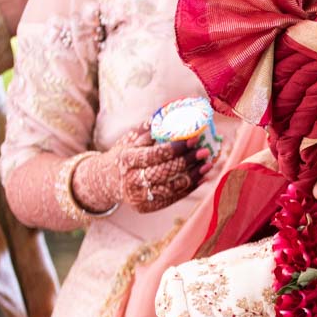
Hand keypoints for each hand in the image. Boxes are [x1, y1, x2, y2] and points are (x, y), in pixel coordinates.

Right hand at [73, 122, 212, 213]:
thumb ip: (151, 127)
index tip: (194, 138)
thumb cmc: (125, 154)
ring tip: (208, 164)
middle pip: (165, 172)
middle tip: (205, 151)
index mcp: (127, 159)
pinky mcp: (148, 207)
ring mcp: (140, 196)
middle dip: (188, 161)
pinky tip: (202, 177)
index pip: (155, 155)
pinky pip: (173, 198)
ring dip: (193, 176)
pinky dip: (190, 188)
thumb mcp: (131, 139)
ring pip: (172, 187)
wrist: (108, 181)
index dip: (176, 148)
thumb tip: (173, 110)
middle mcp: (132, 180)